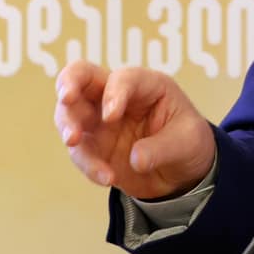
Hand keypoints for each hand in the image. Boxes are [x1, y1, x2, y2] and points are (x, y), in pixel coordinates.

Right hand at [52, 61, 216, 201]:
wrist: (181, 172)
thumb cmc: (187, 141)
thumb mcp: (188, 141)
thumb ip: (163, 148)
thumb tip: (136, 160)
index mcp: (145, 85)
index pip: (123, 78)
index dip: (114, 92)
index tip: (111, 116)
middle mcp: (116, 97)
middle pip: (81, 76)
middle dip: (69, 83)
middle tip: (66, 98)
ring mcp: (99, 121)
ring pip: (70, 112)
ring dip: (67, 125)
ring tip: (73, 141)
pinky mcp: (93, 147)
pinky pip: (80, 152)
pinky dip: (88, 164)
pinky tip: (108, 178)